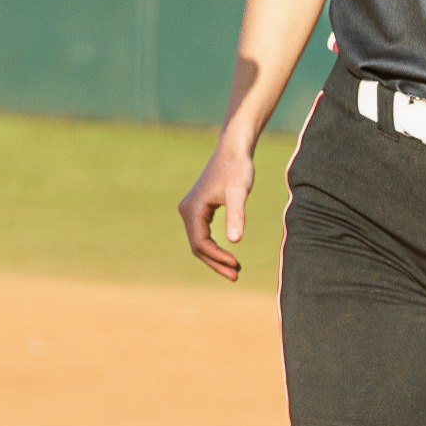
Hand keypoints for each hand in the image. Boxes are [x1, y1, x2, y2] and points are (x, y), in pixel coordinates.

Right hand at [179, 144, 255, 280]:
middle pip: (197, 246)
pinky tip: (229, 253)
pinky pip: (203, 234)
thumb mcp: (238, 193)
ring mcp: (191, 210)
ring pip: (199, 242)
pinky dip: (215, 247)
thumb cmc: (237, 169)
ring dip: (215, 257)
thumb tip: (235, 241)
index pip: (200, 244)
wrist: (233, 149)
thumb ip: (236, 216)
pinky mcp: (199, 208)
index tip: (237, 266)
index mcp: (192, 210)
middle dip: (216, 262)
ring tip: (235, 269)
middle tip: (236, 276)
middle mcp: (187, 211)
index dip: (217, 258)